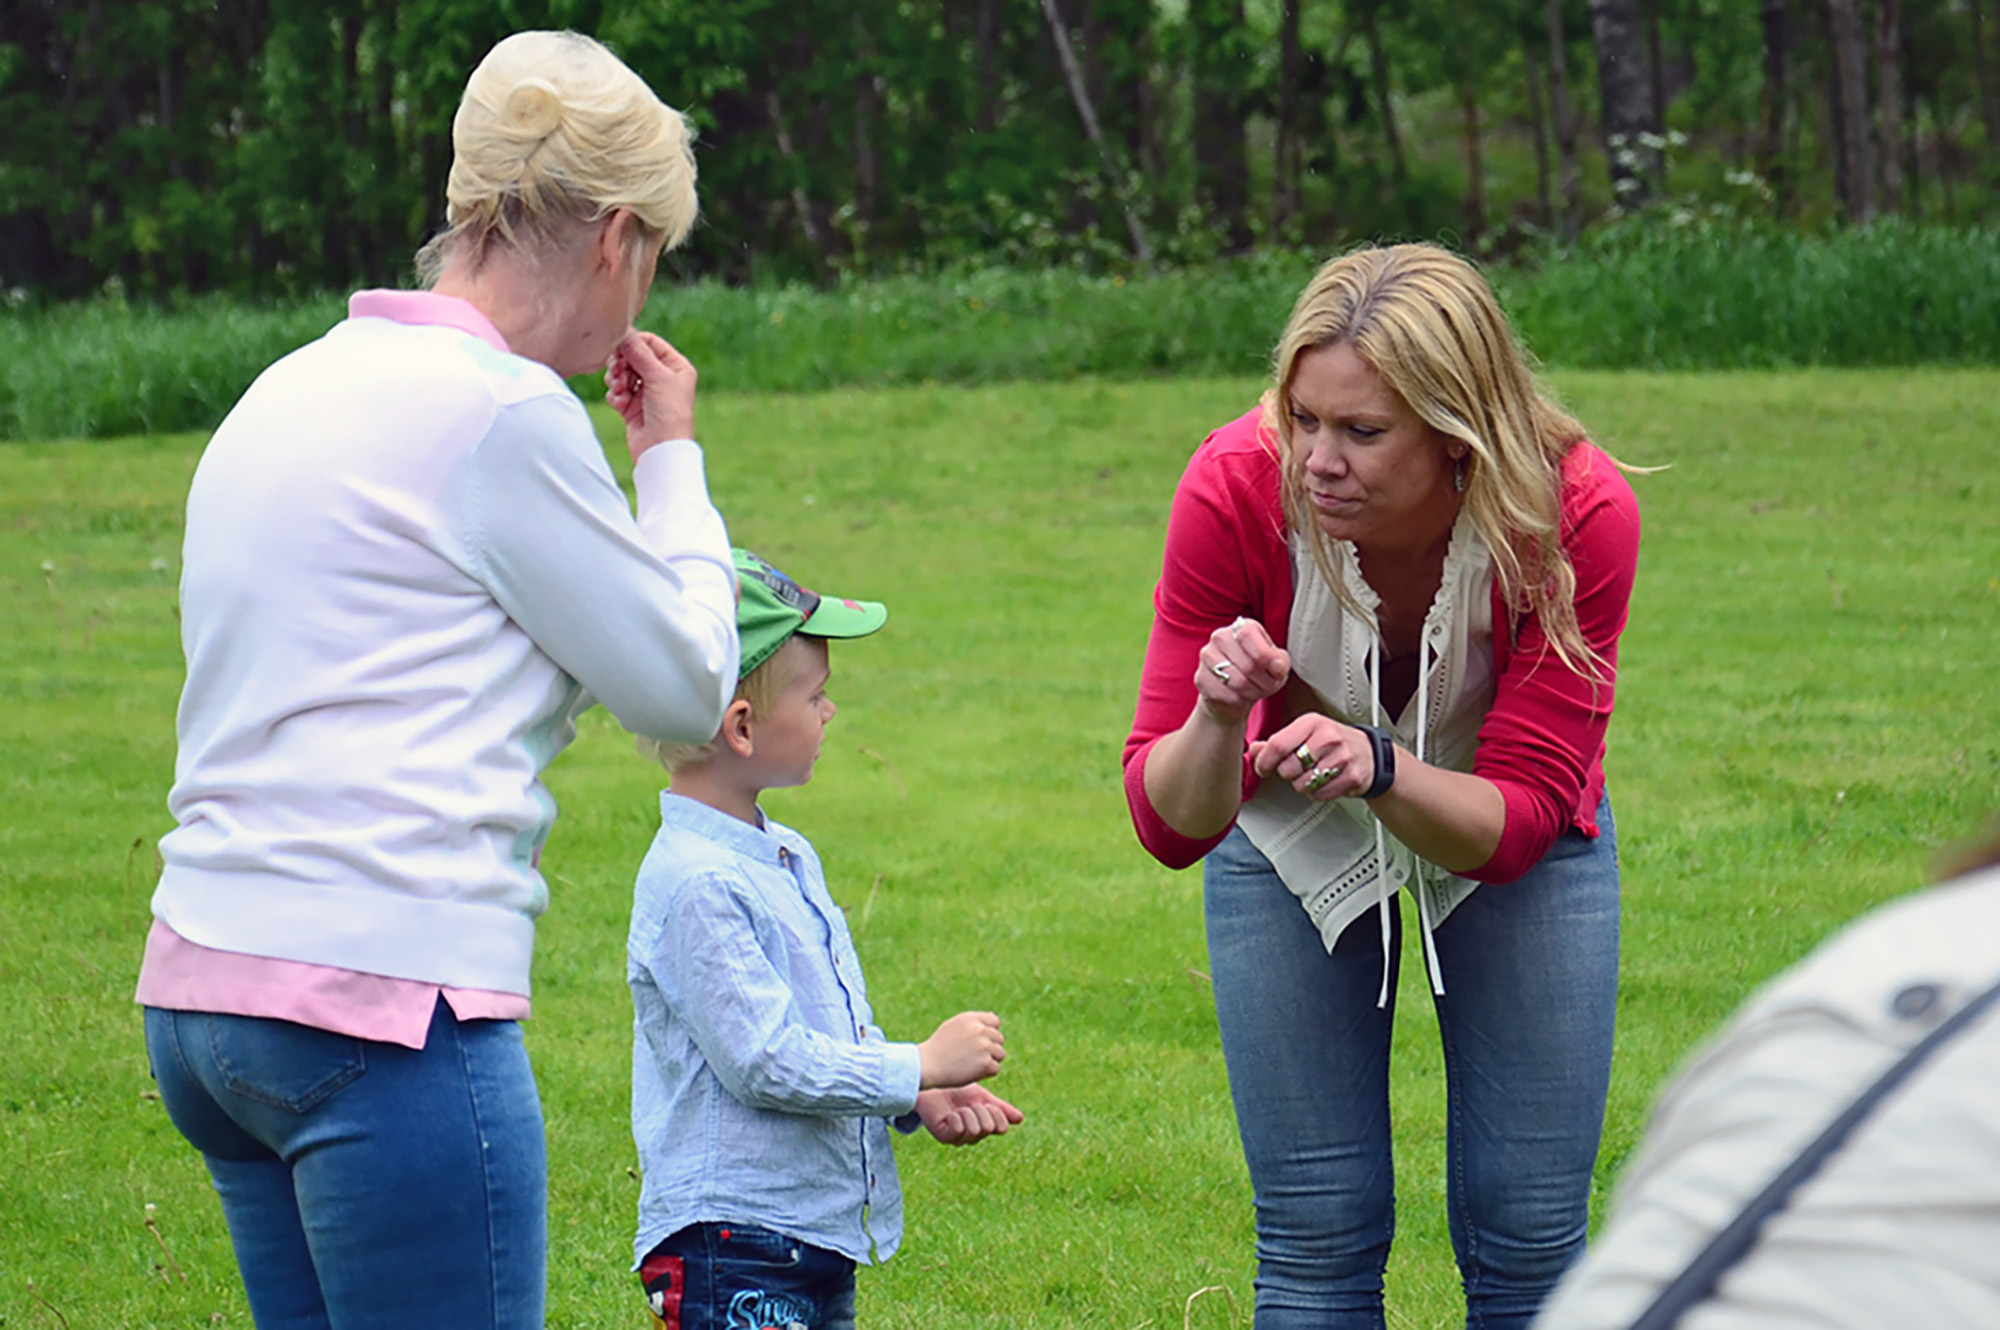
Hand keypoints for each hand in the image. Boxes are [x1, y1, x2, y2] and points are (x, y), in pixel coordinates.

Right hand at [605, 330, 696, 461]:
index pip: (650, 343)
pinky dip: (615, 396)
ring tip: (619, 390)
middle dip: (621, 363)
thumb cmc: (669, 413)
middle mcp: (663, 378)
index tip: (619, 349)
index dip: (633, 344)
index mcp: (676, 366)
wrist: (661, 450)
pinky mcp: (633, 407)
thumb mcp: (657, 377)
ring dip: (616, 380)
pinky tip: (619, 405)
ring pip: (622, 374)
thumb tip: (624, 332)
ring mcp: (647, 393)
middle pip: (632, 357)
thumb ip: (638, 352)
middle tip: (616, 371)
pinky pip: (617, 392)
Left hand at [916, 1085, 1023, 1144]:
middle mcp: (972, 1135)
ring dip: (968, 1113)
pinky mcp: (943, 1136)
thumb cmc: (956, 1090)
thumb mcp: (982, 1097)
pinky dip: (956, 1117)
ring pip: (974, 1130)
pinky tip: (949, 1113)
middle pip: (988, 1128)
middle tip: (970, 1104)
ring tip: (958, 1108)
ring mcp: (957, 1137)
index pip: (1001, 1128)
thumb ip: (1000, 1108)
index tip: (987, 1103)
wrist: (934, 1082)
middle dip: (981, 1111)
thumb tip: (1020, 1119)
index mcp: (984, 1126)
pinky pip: (958, 1130)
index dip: (996, 1114)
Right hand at [917, 1011, 1004, 1088]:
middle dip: (990, 1048)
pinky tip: (972, 1072)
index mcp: (971, 1018)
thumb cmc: (939, 1047)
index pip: (995, 1022)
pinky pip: (996, 1069)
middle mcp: (979, 1030)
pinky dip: (986, 1073)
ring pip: (1000, 1054)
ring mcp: (983, 1046)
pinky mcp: (985, 1063)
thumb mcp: (953, 1026)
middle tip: (973, 1057)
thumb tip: (994, 1017)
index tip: (978, 1043)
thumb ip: (974, 1022)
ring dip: (990, 1061)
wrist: (927, 1065)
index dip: (989, 1033)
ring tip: (973, 1065)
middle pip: (999, 1039)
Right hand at [1194, 616, 1290, 724]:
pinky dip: (1237, 700)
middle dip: (1265, 682)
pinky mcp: (1200, 677)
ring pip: (1237, 681)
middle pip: (1248, 664)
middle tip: (1269, 686)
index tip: (1277, 670)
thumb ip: (1281, 662)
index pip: (1248, 634)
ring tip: (1255, 691)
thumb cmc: (1259, 672)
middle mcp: (1220, 637)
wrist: (1234, 692)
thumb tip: (1277, 667)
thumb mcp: (1276, 665)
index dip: (1265, 656)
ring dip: (1253, 692)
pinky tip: (1239, 696)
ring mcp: (1207, 656)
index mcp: (1242, 627)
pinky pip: (1224, 694)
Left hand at [1248, 715, 1377, 801]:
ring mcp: (1341, 758)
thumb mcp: (1305, 733)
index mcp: (1312, 723)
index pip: (1278, 744)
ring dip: (1301, 784)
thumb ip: (1277, 741)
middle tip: (1296, 768)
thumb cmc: (1333, 741)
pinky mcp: (1351, 778)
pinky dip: (1317, 791)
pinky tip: (1324, 780)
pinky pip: (1319, 794)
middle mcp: (1328, 738)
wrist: (1369, 753)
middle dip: (1286, 773)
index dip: (1264, 760)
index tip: (1262, 767)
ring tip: (1312, 773)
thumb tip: (1254, 750)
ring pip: (1302, 784)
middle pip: (1288, 768)